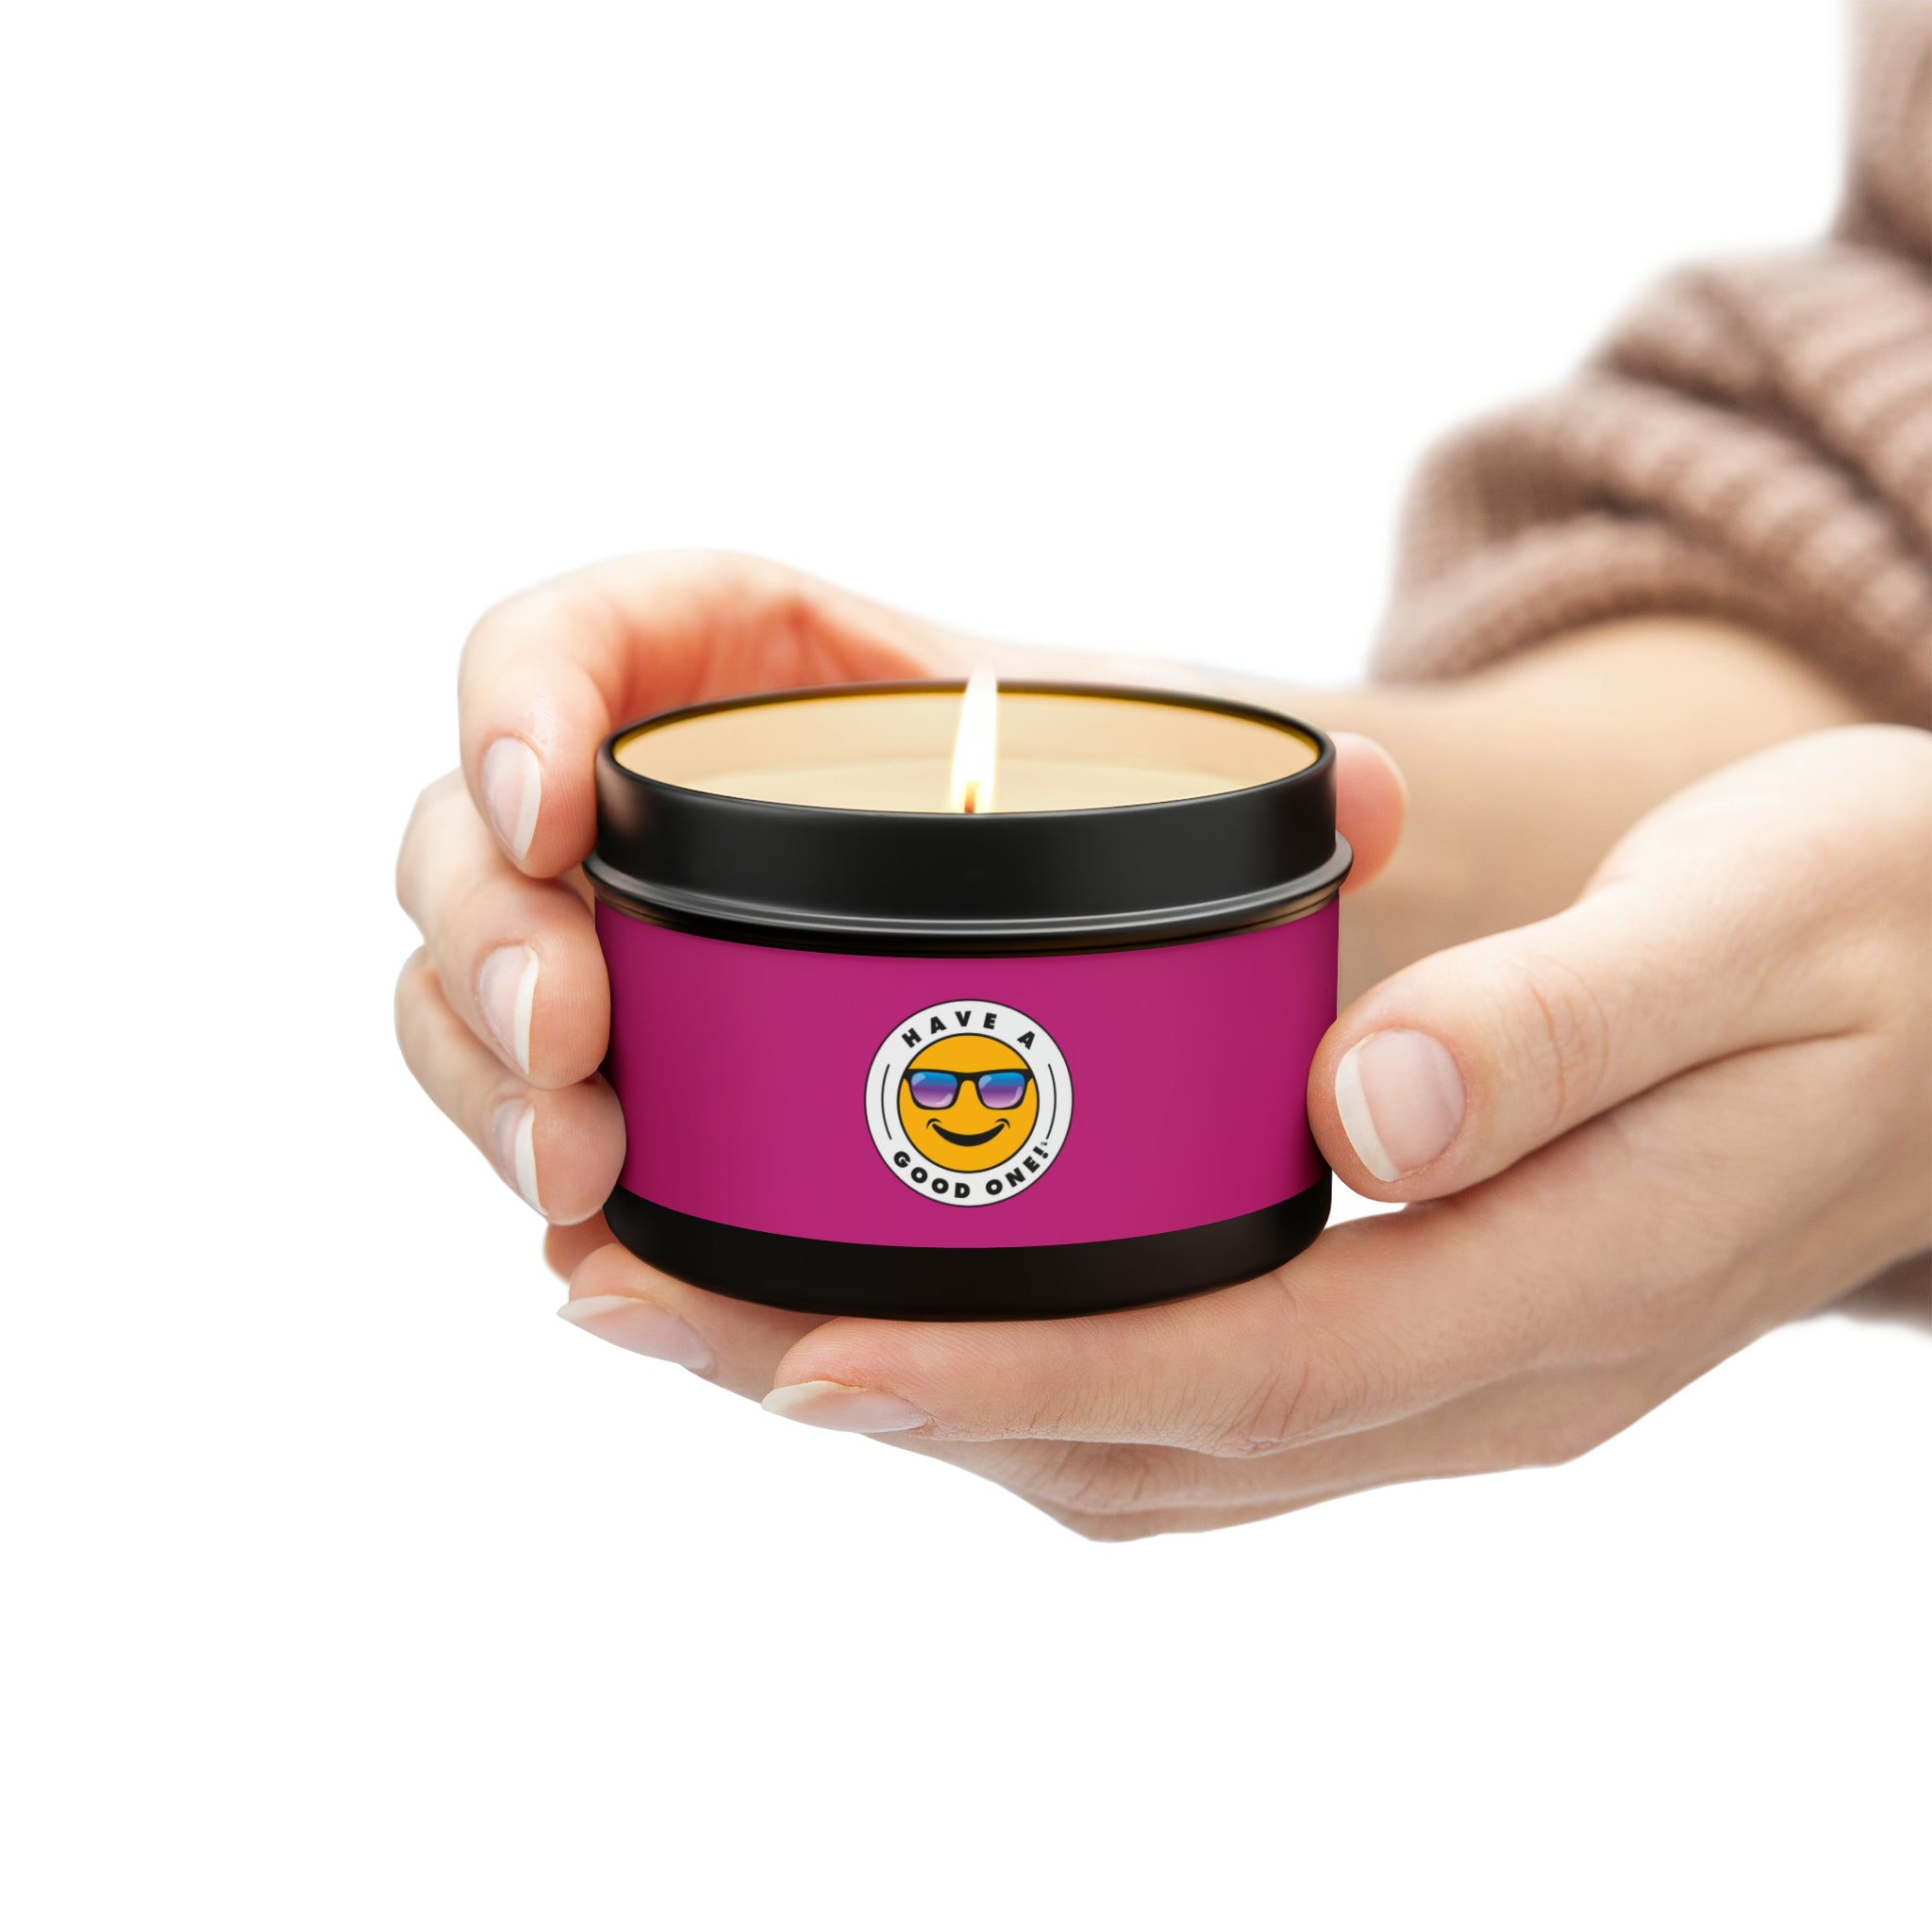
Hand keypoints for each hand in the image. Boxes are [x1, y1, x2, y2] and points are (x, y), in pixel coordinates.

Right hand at [393, 548, 1404, 1244]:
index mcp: (734, 665)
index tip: (557, 807)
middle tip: (578, 1061)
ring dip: (482, 1087)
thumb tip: (1365, 802)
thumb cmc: (1088, 807)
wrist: (1065, 898)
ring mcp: (615, 937)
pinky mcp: (627, 1062)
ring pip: (461, 988)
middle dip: (486, 947)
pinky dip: (534, 1173)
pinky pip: (522, 1103)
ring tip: (584, 1194)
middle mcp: (643, 798)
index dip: (516, 702)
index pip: (564, 640)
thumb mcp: (1163, 771)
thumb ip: (1266, 785)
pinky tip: (599, 1257)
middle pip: (469, 840)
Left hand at [555, 724, 1930, 1536]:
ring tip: (716, 1312)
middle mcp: (1490, 1380)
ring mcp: (1465, 1378)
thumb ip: (1564, 1023)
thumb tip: (1359, 1112)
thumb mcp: (1755, 921)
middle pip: (1142, 1438)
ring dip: (929, 1397)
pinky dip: (1033, 1368)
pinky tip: (922, 1301)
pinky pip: (1198, 1394)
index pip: (1240, 1368)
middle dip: (885, 1397)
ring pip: (1148, 1443)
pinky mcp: (1441, 1328)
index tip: (792, 1351)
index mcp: (1565, 1290)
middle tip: (648, 1306)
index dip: (1007, 1373)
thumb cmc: (1872, 929)